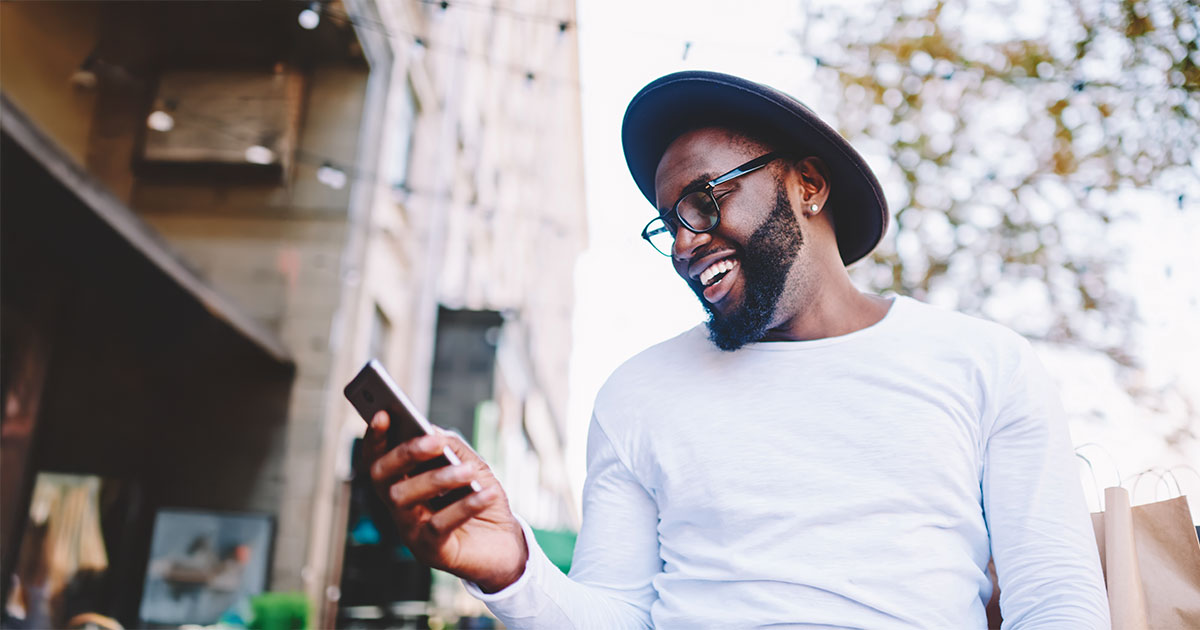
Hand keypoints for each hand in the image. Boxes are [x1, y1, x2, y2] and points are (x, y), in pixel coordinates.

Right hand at [363, 411, 527, 591]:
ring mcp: (411, 531)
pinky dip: (465, 506)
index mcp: (404, 483)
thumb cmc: (482, 500)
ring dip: (439, 479)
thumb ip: (451, 448)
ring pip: (406, 499)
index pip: (378, 458)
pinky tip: (487, 494)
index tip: (383, 413)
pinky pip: (439, 525)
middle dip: (406, 454)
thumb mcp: (471, 467)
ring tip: (468, 471)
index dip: (375, 437)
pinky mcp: (430, 551)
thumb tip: (431, 430)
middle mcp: (399, 507)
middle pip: (382, 477)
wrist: (505, 544)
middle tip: (435, 441)